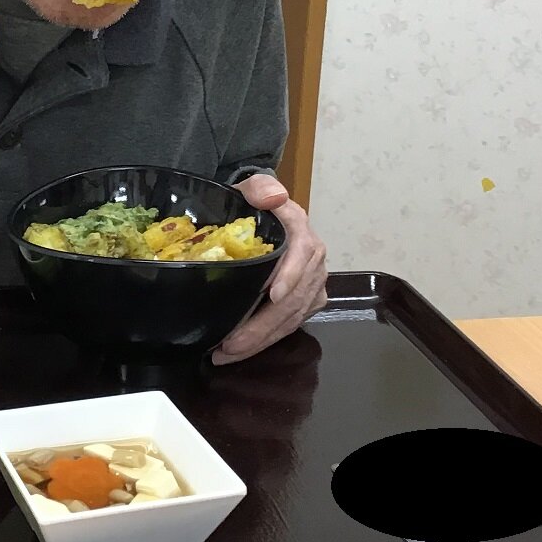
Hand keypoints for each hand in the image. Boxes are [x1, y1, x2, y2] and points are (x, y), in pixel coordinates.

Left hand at [212, 173, 327, 365]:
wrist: (256, 214)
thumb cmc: (248, 204)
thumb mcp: (249, 188)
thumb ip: (259, 187)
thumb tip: (274, 197)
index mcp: (299, 227)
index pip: (302, 253)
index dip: (290, 275)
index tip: (273, 294)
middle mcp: (313, 256)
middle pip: (294, 296)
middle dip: (263, 324)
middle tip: (230, 344)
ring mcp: (313, 280)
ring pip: (293, 316)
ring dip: (262, 339)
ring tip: (227, 354)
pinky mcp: (310, 298)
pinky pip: (293, 323)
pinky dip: (268, 340)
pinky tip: (243, 351)